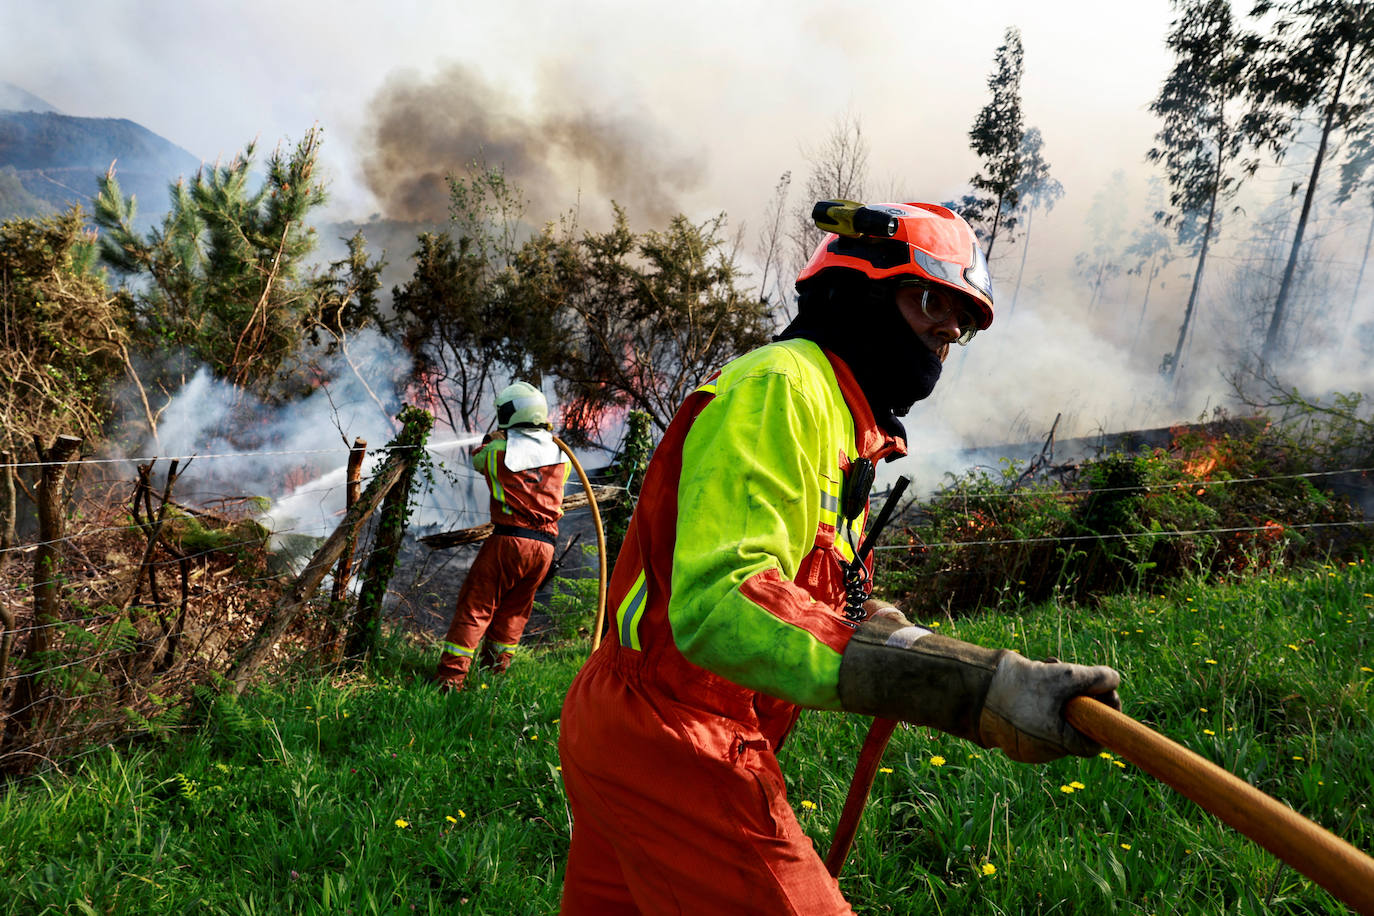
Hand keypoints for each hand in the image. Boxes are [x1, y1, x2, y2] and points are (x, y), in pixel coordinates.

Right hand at [979, 653, 1120, 762]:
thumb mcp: (1064, 675)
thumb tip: (1114, 681)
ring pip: (1052, 723)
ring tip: (1043, 669)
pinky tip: (1028, 681)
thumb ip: (1095, 678)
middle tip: (1067, 673)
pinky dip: (1037, 705)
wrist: (971, 688)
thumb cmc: (1019, 685)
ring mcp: (1023, 748)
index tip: (1101, 694)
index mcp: (1057, 743)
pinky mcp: (1009, 737)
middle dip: (1075, 699)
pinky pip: (1033, 724)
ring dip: (1056, 698)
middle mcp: (1041, 752)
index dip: (1103, 717)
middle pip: (1072, 728)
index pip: (1094, 742)